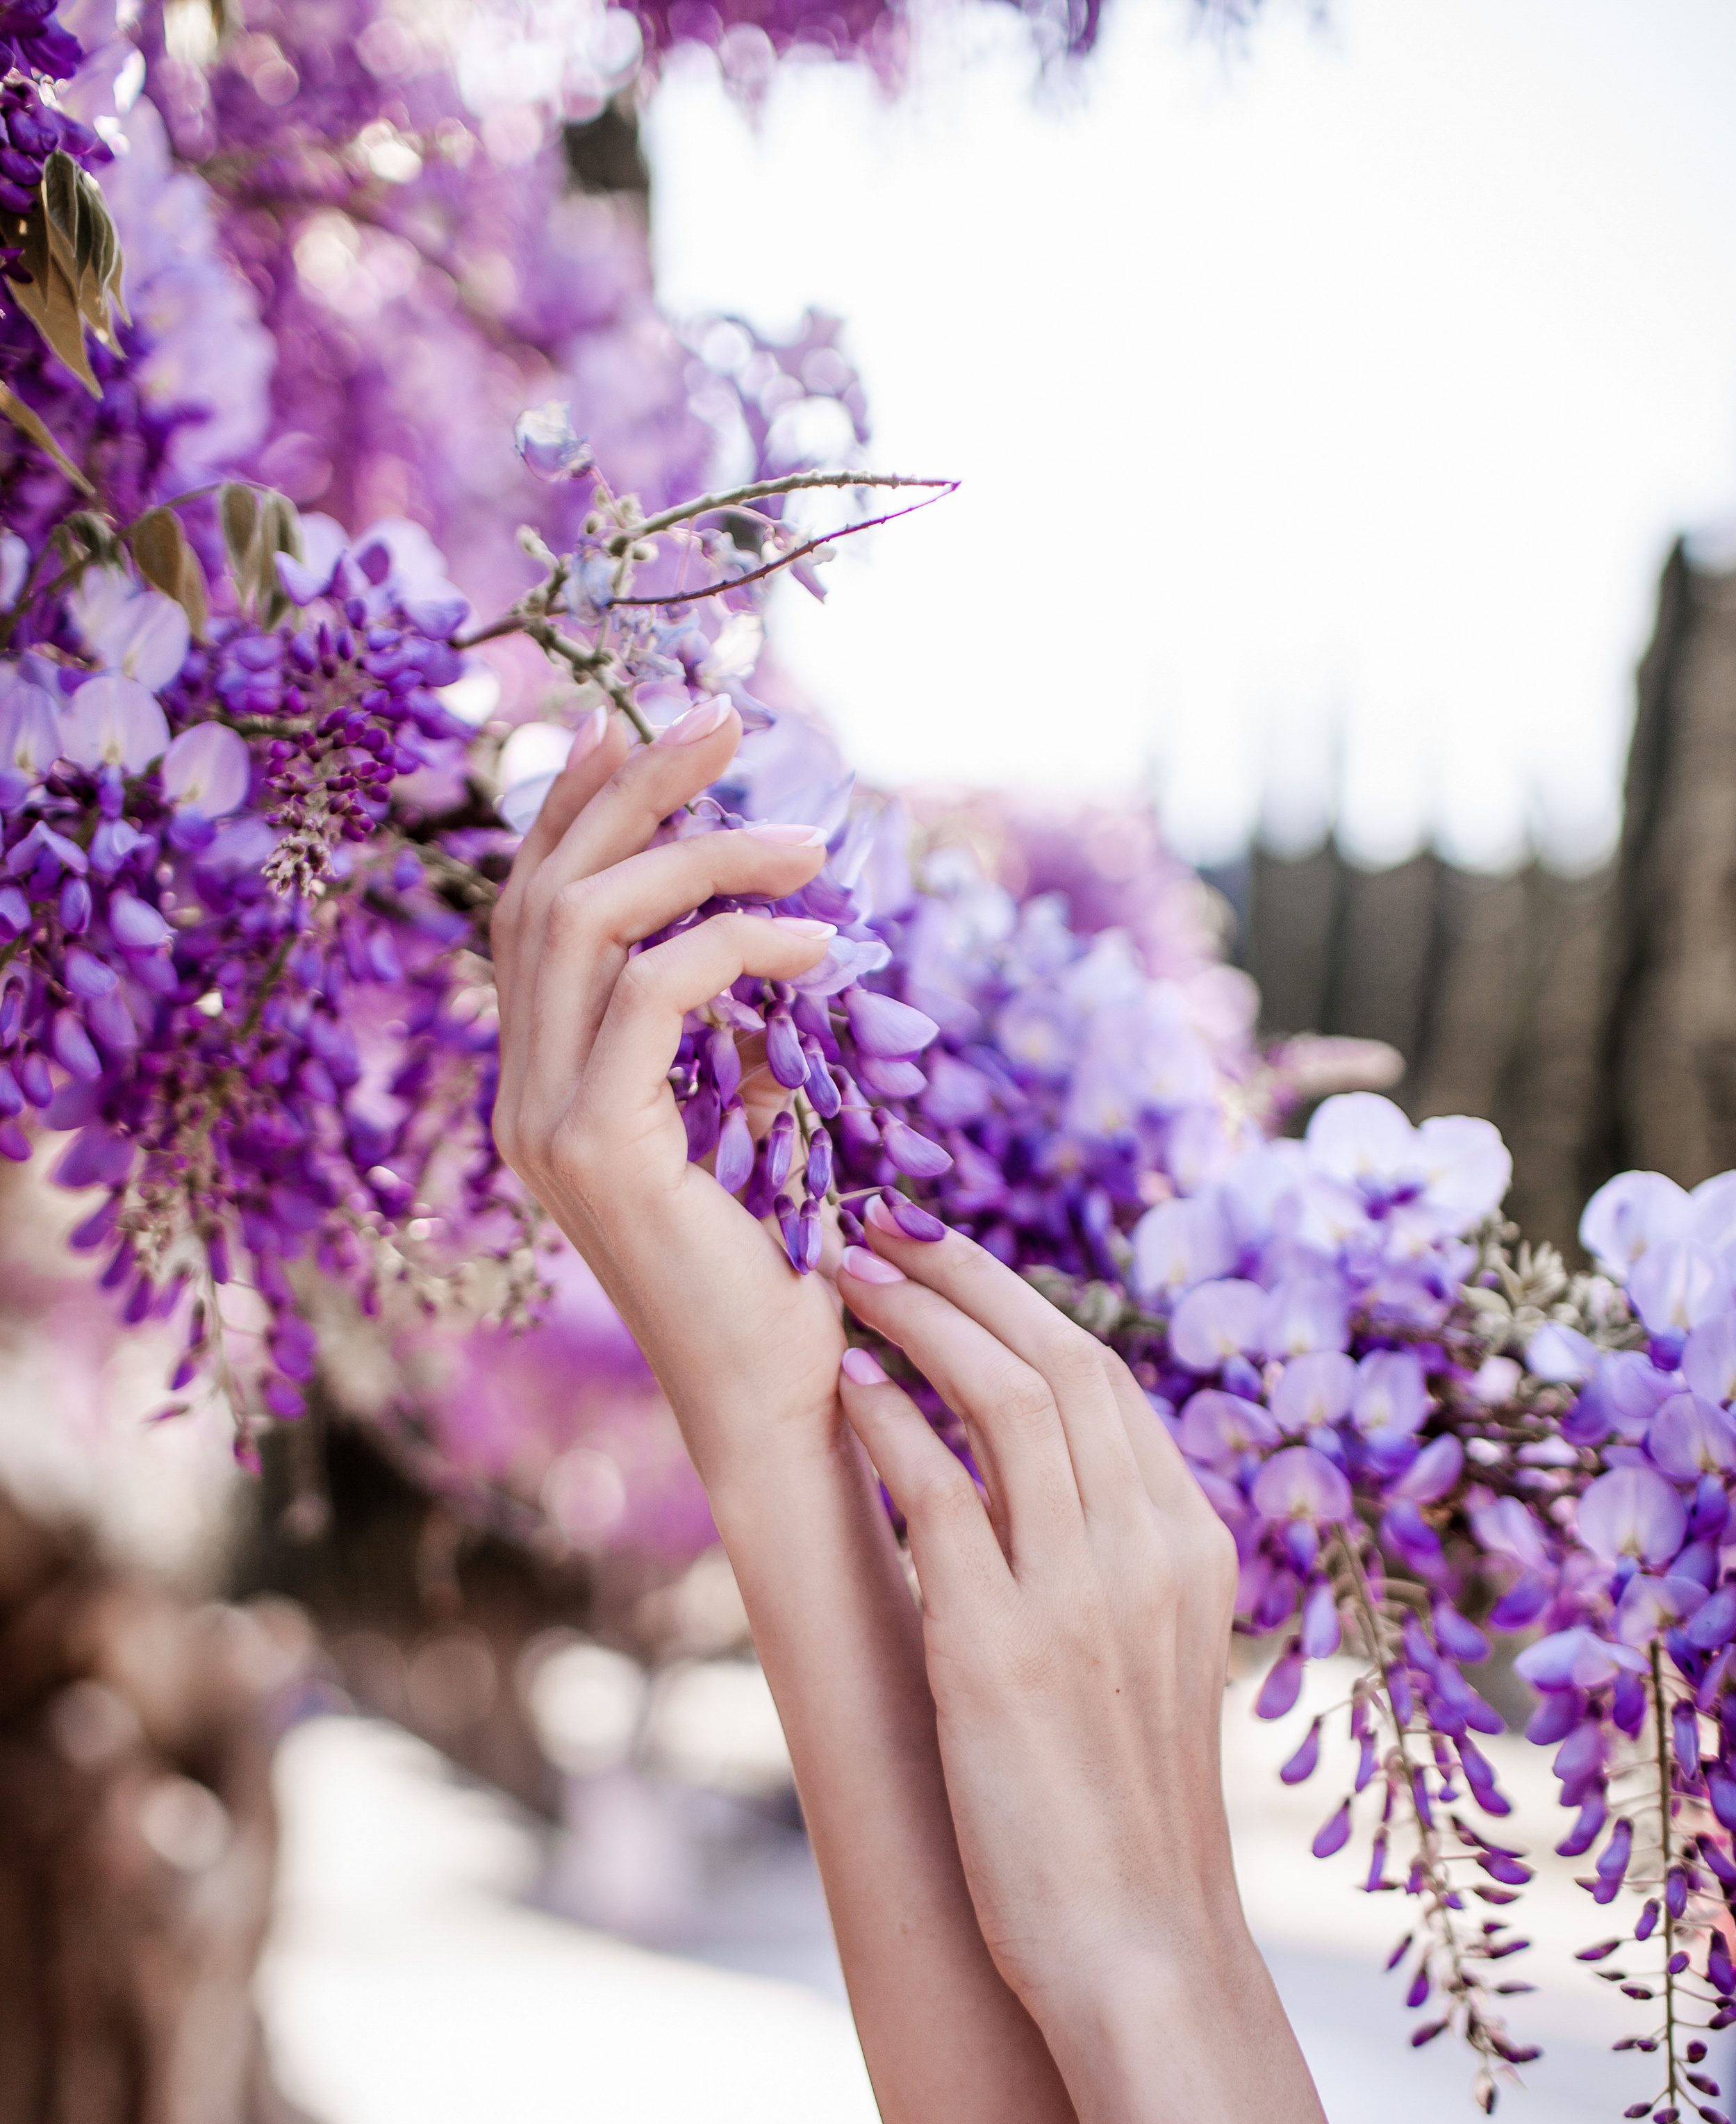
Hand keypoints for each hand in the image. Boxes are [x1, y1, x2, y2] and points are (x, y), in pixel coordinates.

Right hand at [491, 698, 848, 1483]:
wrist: (781, 1401)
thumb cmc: (784, 1277)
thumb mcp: (755, 1133)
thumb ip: (734, 1048)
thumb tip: (775, 946)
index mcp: (545, 1087)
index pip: (532, 912)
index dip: (578, 805)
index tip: (647, 724)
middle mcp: (524, 1098)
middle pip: (544, 889)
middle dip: (635, 787)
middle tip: (728, 717)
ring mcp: (546, 1123)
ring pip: (584, 923)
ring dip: (702, 852)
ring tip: (810, 838)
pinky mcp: (596, 1150)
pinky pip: (654, 993)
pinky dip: (738, 943)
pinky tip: (819, 942)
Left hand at [831, 1201, 1240, 2021]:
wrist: (1141, 1952)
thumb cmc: (1124, 1823)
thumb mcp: (1146, 1668)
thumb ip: (1106, 1571)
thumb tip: (1035, 1504)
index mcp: (1191, 1549)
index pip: (1109, 1385)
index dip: (1022, 1307)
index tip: (951, 1264)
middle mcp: (1151, 1550)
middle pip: (1065, 1361)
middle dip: (968, 1278)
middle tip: (884, 1224)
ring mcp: (1082, 1594)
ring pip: (1008, 1400)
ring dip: (919, 1320)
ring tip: (844, 1270)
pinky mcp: (1000, 1647)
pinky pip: (939, 1494)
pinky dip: (889, 1422)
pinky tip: (842, 1384)